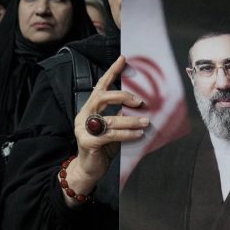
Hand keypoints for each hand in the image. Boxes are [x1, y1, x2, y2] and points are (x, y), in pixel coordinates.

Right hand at [61, 56, 147, 205]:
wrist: (89, 170)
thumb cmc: (103, 148)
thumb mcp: (113, 129)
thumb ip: (120, 117)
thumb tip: (139, 106)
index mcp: (90, 109)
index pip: (100, 86)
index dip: (111, 72)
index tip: (123, 59)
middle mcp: (84, 115)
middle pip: (102, 97)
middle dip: (122, 96)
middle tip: (139, 101)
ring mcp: (83, 129)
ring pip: (110, 119)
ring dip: (130, 120)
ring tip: (146, 121)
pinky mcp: (87, 142)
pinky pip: (111, 135)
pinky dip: (127, 134)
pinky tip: (139, 134)